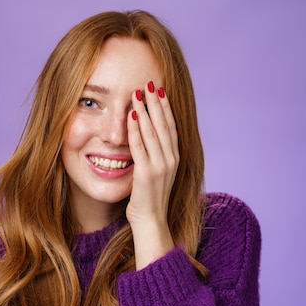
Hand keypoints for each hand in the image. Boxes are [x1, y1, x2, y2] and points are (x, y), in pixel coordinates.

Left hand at [126, 81, 178, 268]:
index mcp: (174, 157)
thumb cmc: (150, 198)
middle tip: (149, 83)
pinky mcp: (146, 173)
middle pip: (164, 124)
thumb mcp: (156, 172)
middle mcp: (171, 159)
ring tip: (139, 92)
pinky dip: (136, 129)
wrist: (151, 222)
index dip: (165, 107)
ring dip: (145, 110)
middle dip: (156, 102)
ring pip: (153, 132)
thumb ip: (154, 155)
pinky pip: (140, 146)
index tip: (160, 90)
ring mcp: (160, 166)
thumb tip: (147, 138)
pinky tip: (131, 115)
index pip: (171, 126)